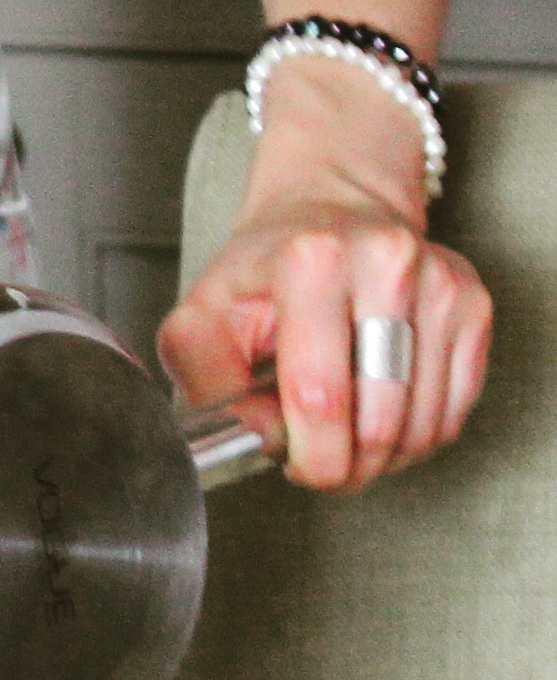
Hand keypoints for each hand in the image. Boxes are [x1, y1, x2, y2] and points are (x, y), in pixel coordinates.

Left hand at [160, 104, 490, 490]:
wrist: (327, 214)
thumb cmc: (265, 269)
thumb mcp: (205, 313)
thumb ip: (208, 379)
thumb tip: (247, 439)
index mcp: (312, 259)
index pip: (319, 395)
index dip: (309, 454)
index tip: (293, 466)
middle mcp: (386, 263)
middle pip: (378, 420)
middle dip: (345, 465)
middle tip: (318, 462)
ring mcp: (440, 284)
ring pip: (423, 426)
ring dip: (382, 457)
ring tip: (344, 438)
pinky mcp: (473, 305)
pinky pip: (454, 412)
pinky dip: (416, 436)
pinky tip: (380, 418)